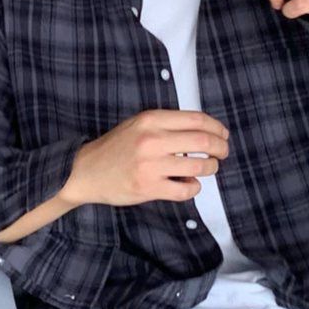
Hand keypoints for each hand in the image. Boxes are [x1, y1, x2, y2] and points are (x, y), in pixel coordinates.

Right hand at [62, 109, 229, 207]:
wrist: (85, 171)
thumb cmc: (115, 148)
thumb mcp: (138, 125)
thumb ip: (166, 125)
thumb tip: (203, 131)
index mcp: (151, 119)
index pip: (197, 119)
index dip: (217, 127)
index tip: (223, 135)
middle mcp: (152, 140)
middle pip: (204, 141)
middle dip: (221, 148)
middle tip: (223, 153)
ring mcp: (150, 165)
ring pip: (199, 166)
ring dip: (210, 168)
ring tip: (207, 169)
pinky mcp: (149, 187)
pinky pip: (185, 189)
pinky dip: (194, 187)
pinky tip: (189, 184)